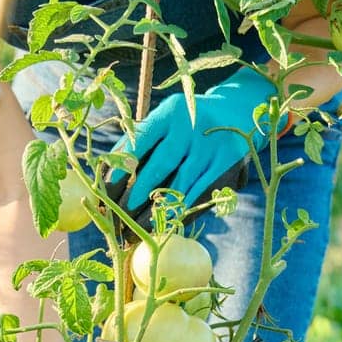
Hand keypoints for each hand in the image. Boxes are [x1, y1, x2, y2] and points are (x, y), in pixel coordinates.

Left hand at [119, 66, 274, 210]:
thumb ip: (139, 142)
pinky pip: (201, 192)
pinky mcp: (228, 162)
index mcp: (170, 112)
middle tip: (121, 217)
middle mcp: (192, 126)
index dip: (122, 167)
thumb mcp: (164, 121)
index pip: (141, 140)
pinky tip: (167, 222)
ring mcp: (212, 145)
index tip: (106, 192)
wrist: (235, 112)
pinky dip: (182, 209)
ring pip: (182, 184)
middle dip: (138, 194)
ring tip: (139, 229)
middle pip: (161, 164)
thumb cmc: (185, 124)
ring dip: (159, 209)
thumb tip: (108, 176)